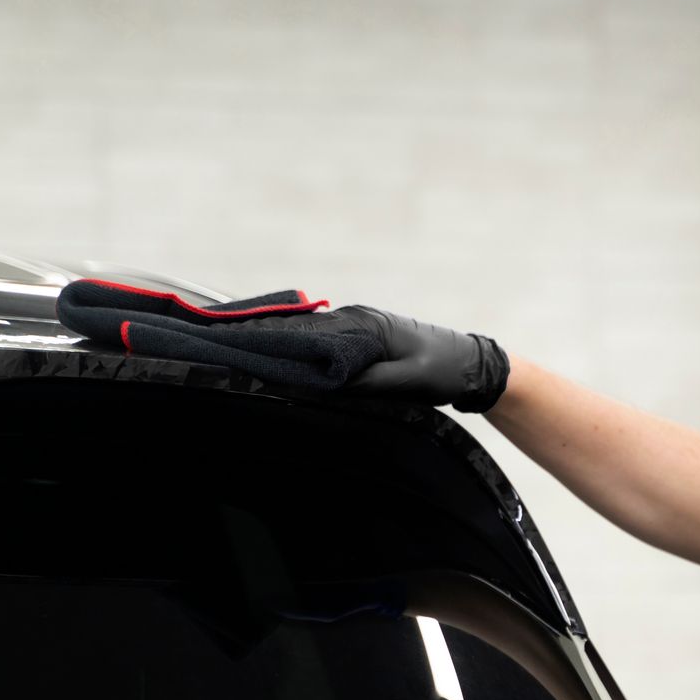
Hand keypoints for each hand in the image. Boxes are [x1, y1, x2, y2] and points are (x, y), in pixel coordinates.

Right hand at [238, 304, 508, 411]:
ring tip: (243, 347)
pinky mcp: (365, 333)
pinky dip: (302, 343)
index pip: (307, 332)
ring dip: (282, 340)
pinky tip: (281, 351)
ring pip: (311, 332)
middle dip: (267, 336)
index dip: (273, 339)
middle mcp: (358, 317)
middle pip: (302, 327)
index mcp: (364, 326)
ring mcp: (361, 323)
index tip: (240, 345)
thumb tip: (320, 382)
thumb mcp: (403, 383)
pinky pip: (325, 337)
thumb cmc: (441, 373)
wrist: (472, 365)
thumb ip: (361, 382)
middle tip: (227, 345)